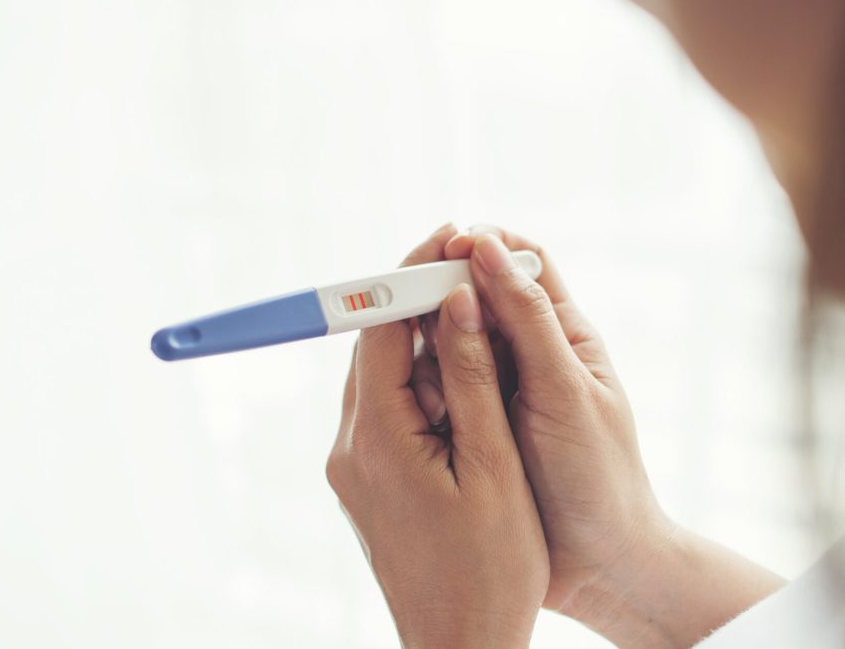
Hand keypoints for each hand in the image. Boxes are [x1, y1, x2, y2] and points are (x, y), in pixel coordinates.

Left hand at [327, 224, 548, 647]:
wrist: (460, 646)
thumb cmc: (489, 571)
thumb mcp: (493, 467)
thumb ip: (473, 378)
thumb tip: (457, 302)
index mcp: (377, 440)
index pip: (377, 328)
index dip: (410, 273)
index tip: (448, 237)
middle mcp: (351, 448)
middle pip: (375, 347)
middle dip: (419, 302)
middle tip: (470, 266)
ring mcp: (355, 468)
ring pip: (383, 378)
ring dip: (427, 346)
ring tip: (481, 321)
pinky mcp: (369, 484)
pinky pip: (390, 413)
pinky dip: (425, 387)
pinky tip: (468, 387)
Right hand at [437, 226, 782, 647]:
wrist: (600, 566)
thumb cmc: (597, 475)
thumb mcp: (563, 391)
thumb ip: (526, 321)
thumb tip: (487, 247)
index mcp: (563, 333)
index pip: (520, 262)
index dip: (481, 244)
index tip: (444, 245)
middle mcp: (528, 354)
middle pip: (474, 296)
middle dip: (440, 294)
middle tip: (408, 306)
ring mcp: (498, 391)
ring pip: (447, 342)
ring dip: (427, 345)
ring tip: (422, 374)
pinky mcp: (472, 427)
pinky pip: (435, 389)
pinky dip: (419, 387)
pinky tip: (410, 405)